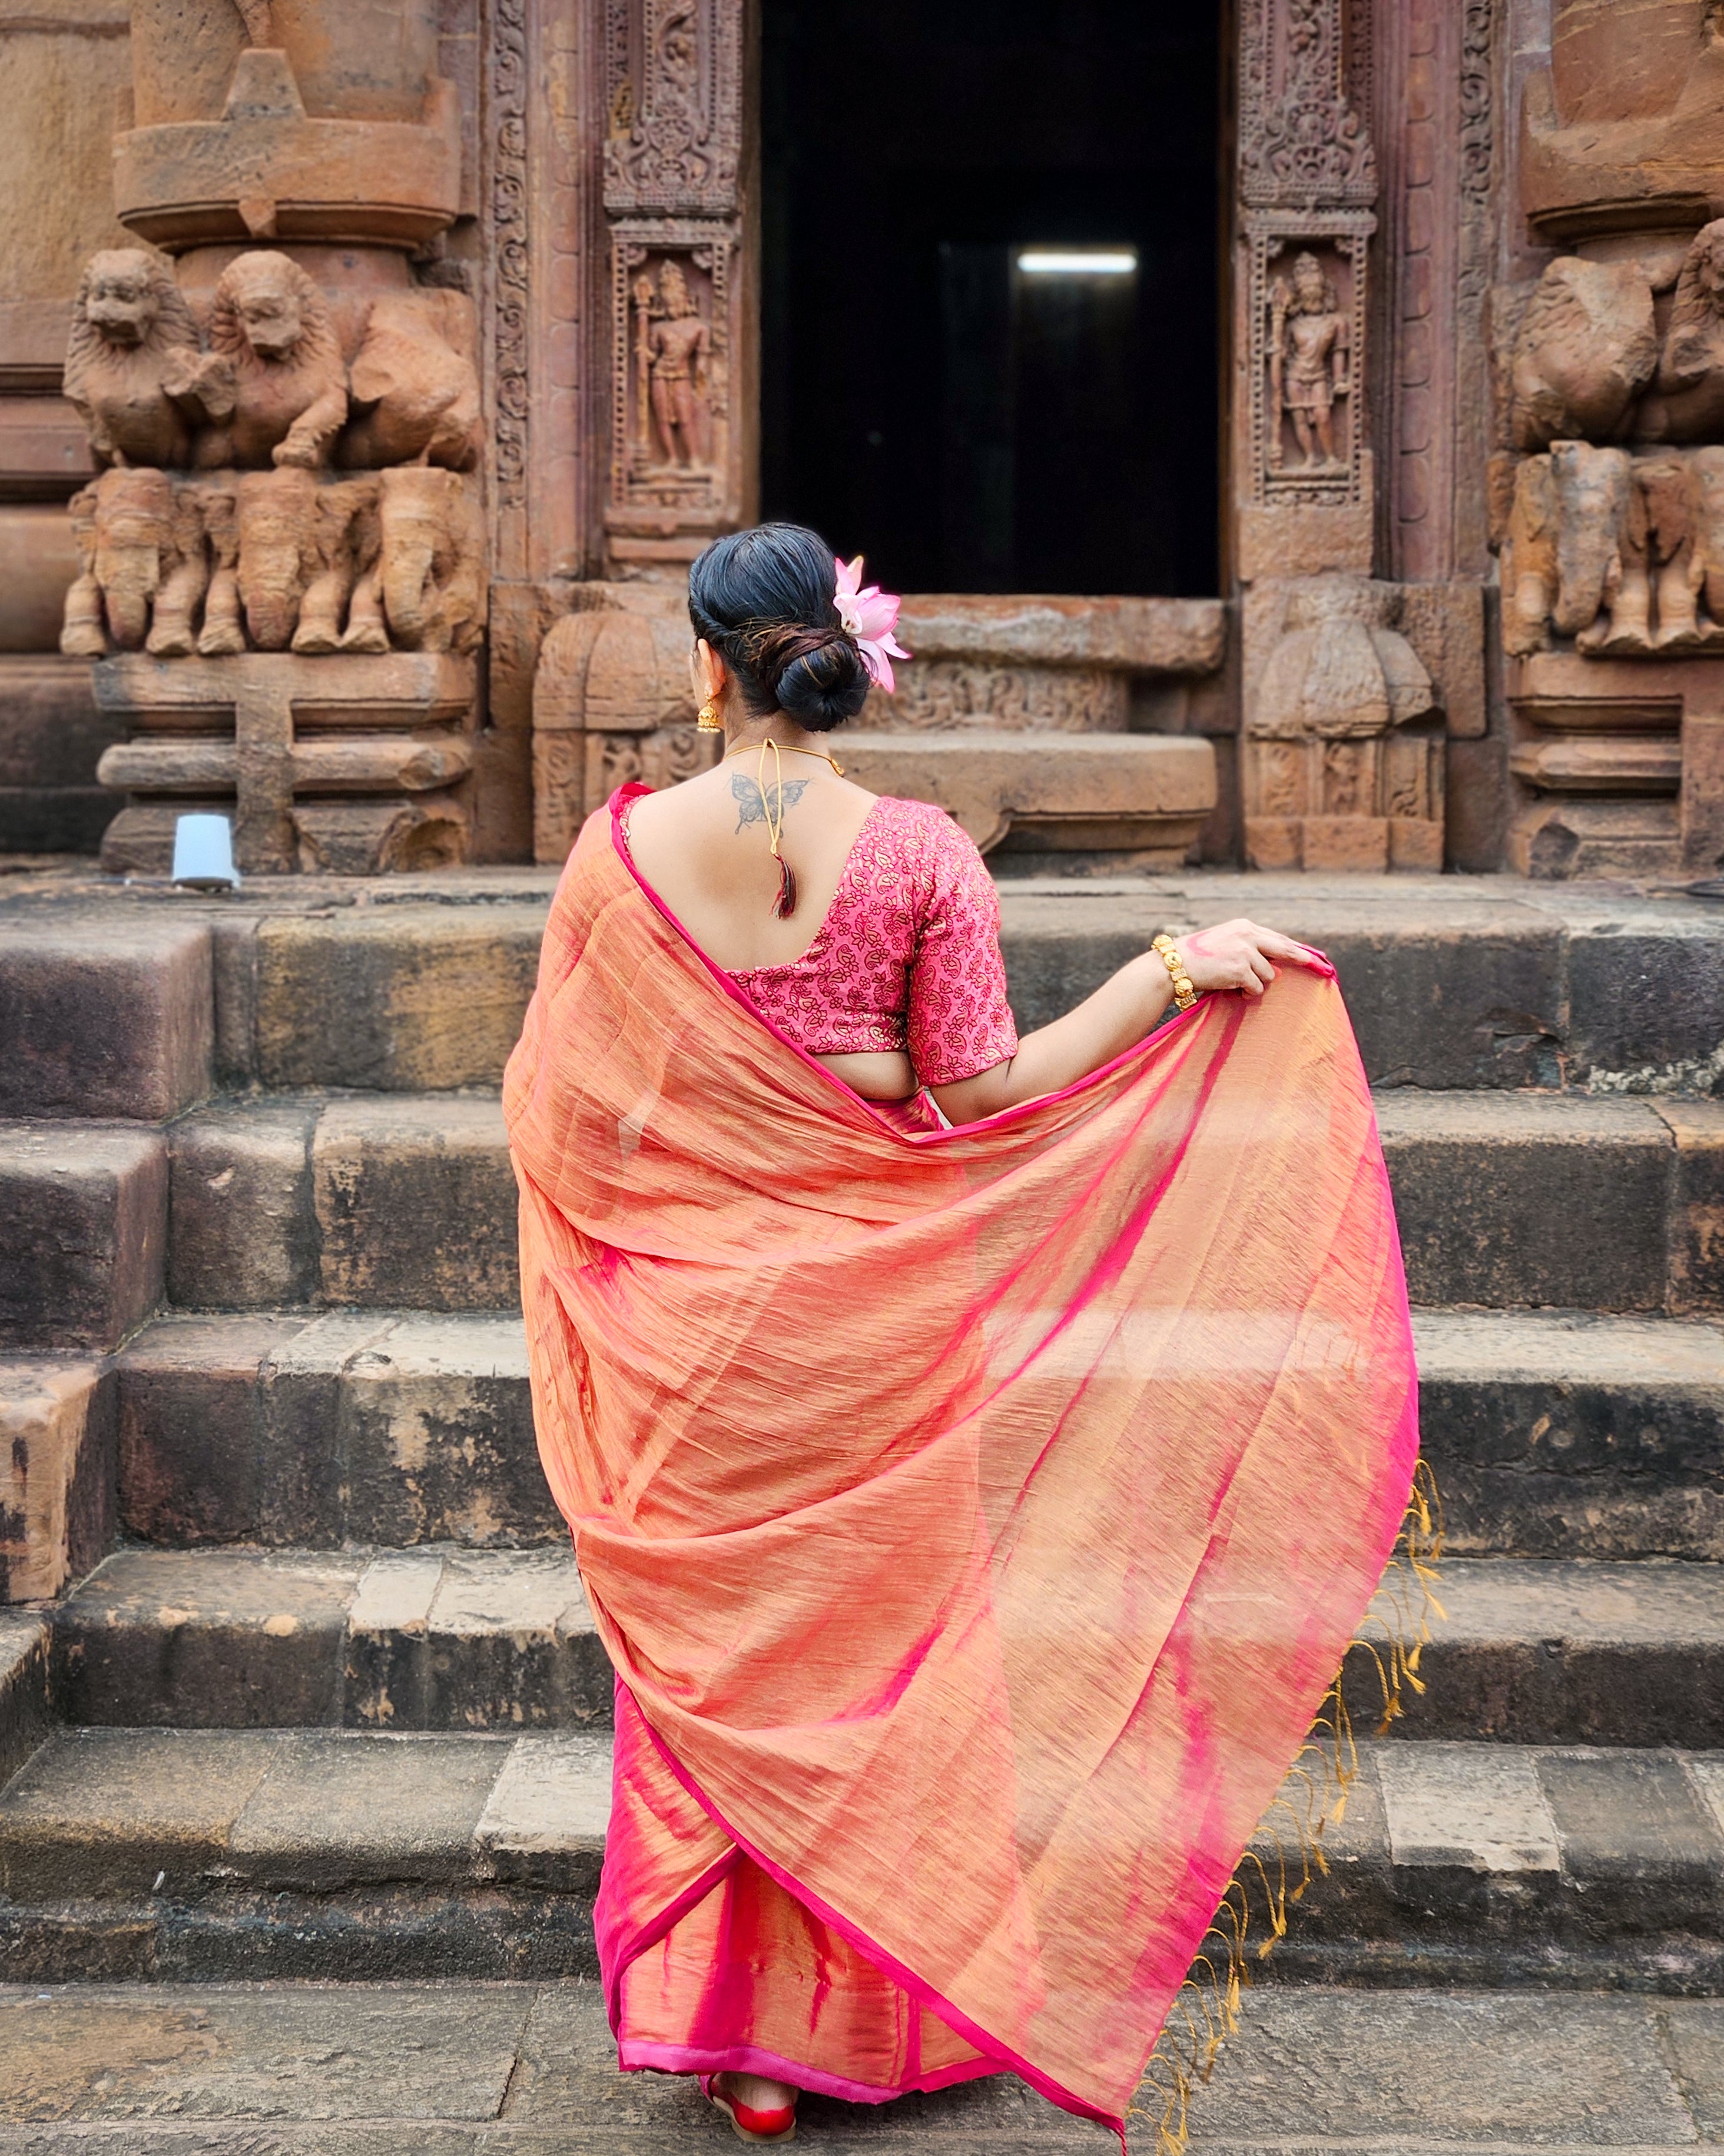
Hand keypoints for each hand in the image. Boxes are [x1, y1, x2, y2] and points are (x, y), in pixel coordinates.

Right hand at [1173, 918, 1331, 1000]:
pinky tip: (1232, 989)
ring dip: (1256, 984)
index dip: (1294, 947)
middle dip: (1301, 958)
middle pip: (1284, 949)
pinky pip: (1257, 987)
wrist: (1173, 965)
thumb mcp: (1223, 942)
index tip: (1309, 955)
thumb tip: (1274, 966)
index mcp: (1243, 926)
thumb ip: (1247, 947)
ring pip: (1269, 975)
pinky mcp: (1241, 970)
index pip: (1276, 937)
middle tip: (1316, 965)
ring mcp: (1245, 952)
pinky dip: (1247, 992)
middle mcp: (1247, 935)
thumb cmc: (1194, 957)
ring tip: (1235, 983)